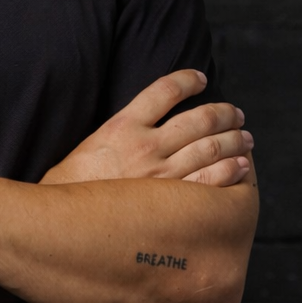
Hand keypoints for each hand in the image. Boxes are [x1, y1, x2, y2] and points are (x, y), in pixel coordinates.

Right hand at [41, 70, 252, 188]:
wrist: (56, 223)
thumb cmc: (68, 188)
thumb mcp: (89, 146)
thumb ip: (118, 133)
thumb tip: (142, 125)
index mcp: (122, 126)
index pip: (165, 90)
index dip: (188, 80)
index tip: (201, 79)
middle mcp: (144, 146)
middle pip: (199, 119)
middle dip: (225, 114)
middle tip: (237, 115)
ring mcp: (160, 176)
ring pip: (211, 148)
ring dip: (235, 140)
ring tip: (245, 138)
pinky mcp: (168, 204)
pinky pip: (210, 182)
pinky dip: (230, 170)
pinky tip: (240, 166)